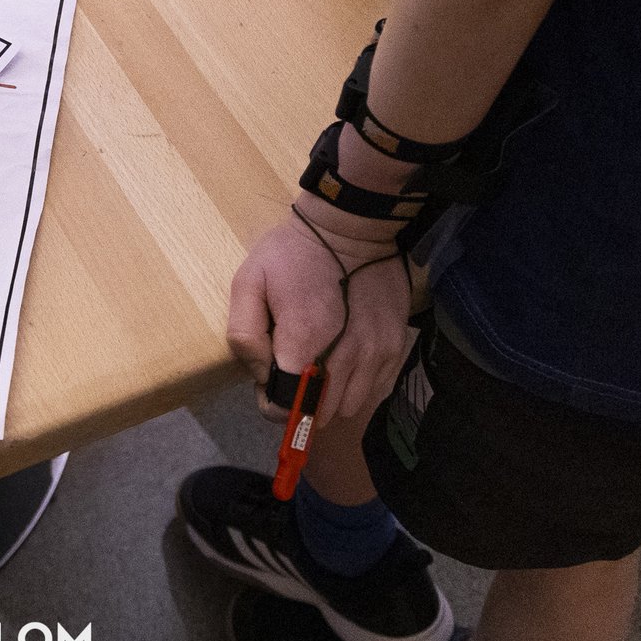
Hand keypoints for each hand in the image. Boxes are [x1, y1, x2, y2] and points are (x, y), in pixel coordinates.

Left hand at [227, 207, 411, 427]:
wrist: (352, 226)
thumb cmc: (294, 253)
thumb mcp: (249, 281)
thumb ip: (245, 335)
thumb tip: (261, 374)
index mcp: (305, 342)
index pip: (287, 408)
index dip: (273, 402)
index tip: (270, 380)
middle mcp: (345, 358)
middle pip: (319, 413)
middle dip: (300, 399)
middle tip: (293, 365)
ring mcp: (375, 355)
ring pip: (348, 406)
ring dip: (330, 395)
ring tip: (320, 360)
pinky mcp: (395, 348)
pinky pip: (373, 389)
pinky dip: (356, 383)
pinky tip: (344, 355)